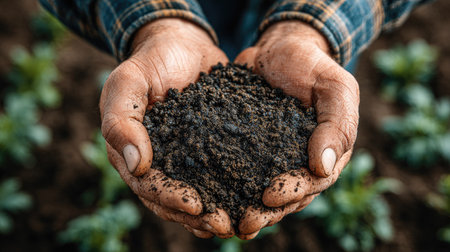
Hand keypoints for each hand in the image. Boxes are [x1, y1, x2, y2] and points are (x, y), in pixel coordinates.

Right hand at [100, 18, 232, 237]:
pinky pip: (219, 175)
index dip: (170, 199)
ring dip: (216, 212)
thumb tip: (136, 165)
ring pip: (198, 193)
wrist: (182, 44)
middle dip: (197, 215)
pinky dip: (231, 191)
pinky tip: (249, 201)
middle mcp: (159, 161)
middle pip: (173, 199)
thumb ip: (122, 120)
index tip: (197, 207)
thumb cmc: (151, 60)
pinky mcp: (211, 148)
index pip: (148, 186)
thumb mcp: (128, 81)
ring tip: (240, 223)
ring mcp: (185, 157)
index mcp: (132, 152)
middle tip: (224, 225)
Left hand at [235, 21, 358, 238]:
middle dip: (264, 213)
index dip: (292, 193)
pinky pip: (234, 170)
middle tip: (243, 224)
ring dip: (241, 208)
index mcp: (323, 155)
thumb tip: (322, 167)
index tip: (270, 195)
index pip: (310, 183)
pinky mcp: (244, 148)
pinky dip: (223, 186)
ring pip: (256, 191)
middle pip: (283, 197)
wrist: (279, 48)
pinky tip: (206, 196)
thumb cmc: (313, 66)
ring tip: (222, 222)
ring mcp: (268, 158)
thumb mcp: (336, 88)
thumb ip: (337, 125)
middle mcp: (295, 162)